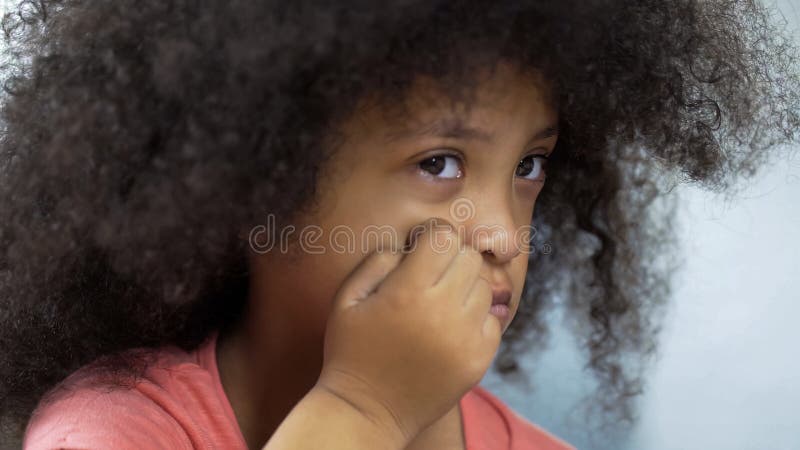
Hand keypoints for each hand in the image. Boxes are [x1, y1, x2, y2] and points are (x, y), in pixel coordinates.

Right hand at [315, 217, 501, 445]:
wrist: (367, 411)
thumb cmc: (351, 349)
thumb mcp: (347, 298)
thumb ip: (379, 260)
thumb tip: (415, 243)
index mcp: (407, 292)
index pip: (444, 237)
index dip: (431, 237)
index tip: (419, 250)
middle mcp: (442, 312)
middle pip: (469, 258)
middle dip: (449, 260)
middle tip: (428, 279)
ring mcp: (465, 338)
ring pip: (484, 287)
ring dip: (463, 289)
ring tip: (437, 308)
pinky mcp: (479, 360)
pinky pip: (492, 319)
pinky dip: (474, 319)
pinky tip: (448, 330)